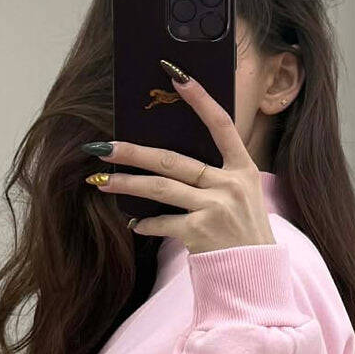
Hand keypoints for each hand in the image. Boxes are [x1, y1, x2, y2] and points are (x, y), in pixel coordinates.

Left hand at [83, 60, 275, 253]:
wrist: (255, 277)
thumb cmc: (243, 235)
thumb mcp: (242, 197)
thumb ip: (215, 175)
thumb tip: (167, 159)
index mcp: (243, 169)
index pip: (221, 124)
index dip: (200, 99)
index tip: (177, 76)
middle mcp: (230, 185)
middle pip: (173, 160)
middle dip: (133, 152)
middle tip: (103, 146)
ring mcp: (215, 208)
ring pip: (160, 188)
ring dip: (126, 184)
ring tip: (100, 182)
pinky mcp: (201, 232)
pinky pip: (163, 222)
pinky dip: (147, 224)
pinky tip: (135, 224)